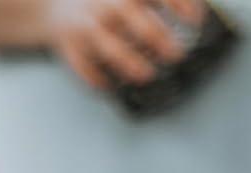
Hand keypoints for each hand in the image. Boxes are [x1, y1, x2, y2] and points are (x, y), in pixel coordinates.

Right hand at [48, 0, 202, 90]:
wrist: (54, 7)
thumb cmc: (104, 3)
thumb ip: (158, 1)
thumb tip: (196, 15)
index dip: (179, 3)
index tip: (196, 21)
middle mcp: (106, 6)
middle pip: (137, 22)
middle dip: (159, 39)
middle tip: (177, 55)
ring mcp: (87, 28)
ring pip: (111, 48)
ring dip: (131, 64)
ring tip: (147, 74)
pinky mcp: (72, 50)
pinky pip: (87, 69)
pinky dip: (101, 81)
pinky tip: (114, 86)